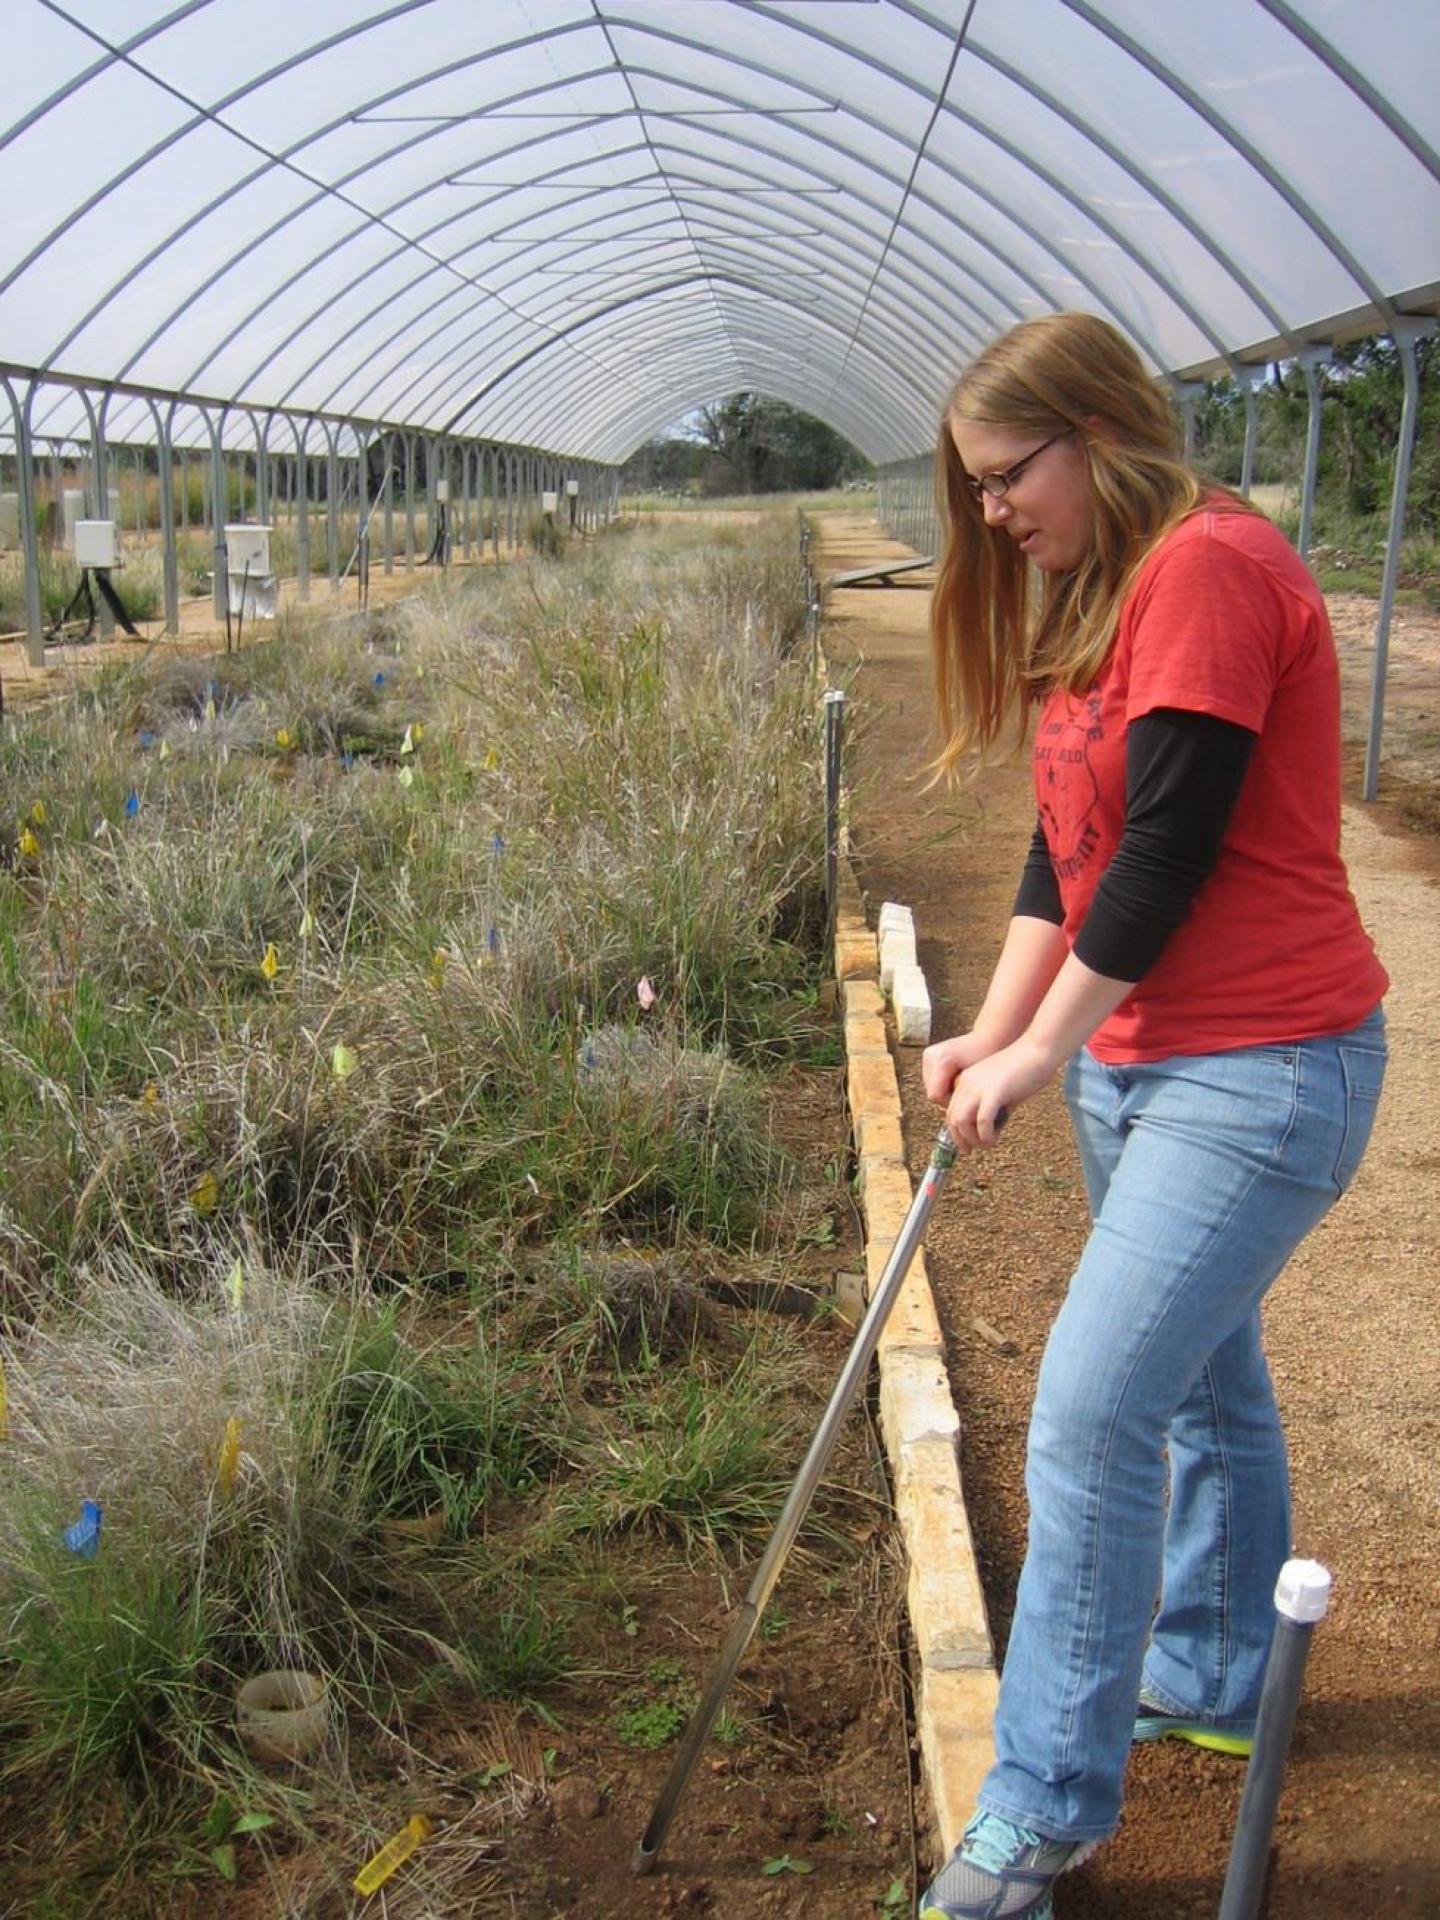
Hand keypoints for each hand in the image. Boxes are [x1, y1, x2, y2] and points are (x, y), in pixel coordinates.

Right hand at [921, 1030, 1004, 1106]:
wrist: (988, 1038)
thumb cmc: (987, 1058)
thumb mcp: (976, 1080)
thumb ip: (962, 1097)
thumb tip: (956, 1116)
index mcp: (942, 1060)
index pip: (936, 1095)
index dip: (950, 1103)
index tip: (966, 1102)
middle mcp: (931, 1055)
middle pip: (932, 1091)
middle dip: (948, 1098)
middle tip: (965, 1097)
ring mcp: (928, 1055)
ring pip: (931, 1087)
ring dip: (945, 1092)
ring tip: (963, 1089)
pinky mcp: (928, 1056)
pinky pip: (932, 1080)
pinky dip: (944, 1084)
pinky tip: (957, 1081)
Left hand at [944, 1035, 1059, 1151]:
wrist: (1038, 1051)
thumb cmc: (1025, 1070)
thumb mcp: (1001, 1090)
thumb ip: (992, 1107)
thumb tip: (989, 1129)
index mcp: (966, 1080)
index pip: (951, 1111)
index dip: (957, 1131)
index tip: (968, 1143)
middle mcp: (966, 1082)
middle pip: (952, 1118)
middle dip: (961, 1139)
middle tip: (972, 1151)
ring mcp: (978, 1086)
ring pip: (961, 1121)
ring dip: (972, 1139)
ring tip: (987, 1143)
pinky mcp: (994, 1091)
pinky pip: (981, 1121)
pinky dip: (985, 1135)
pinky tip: (994, 1138)